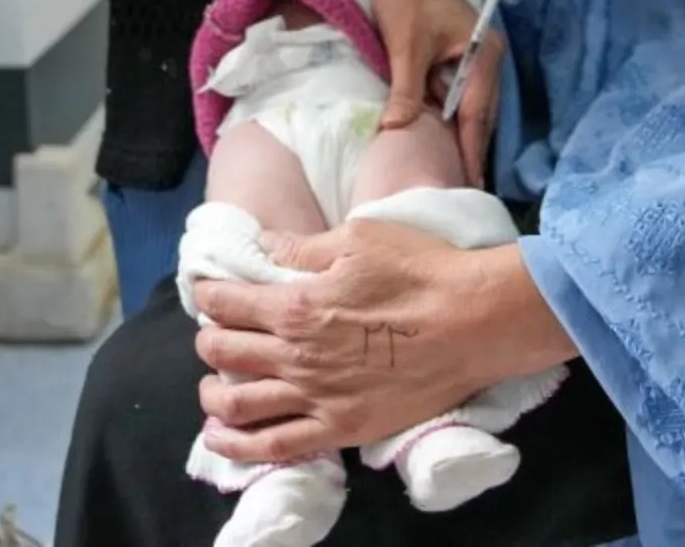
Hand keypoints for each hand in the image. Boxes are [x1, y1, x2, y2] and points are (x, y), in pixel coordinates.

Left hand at [192, 223, 564, 460]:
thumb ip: (304, 247)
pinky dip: (238, 446)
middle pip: (223, 352)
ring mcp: (316, 398)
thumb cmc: (421, 270)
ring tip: (213, 385)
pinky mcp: (341, 429)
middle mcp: (296, 356)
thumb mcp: (359, 237)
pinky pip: (274, 446)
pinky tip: (221, 438)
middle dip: (209, 340)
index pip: (227, 303)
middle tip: (217, 333)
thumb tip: (265, 246)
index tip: (210, 292)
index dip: (211, 295)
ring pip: (236, 404)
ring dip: (211, 393)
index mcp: (297, 305)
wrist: (475, 322)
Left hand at [324, 0, 500, 179]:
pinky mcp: (459, 57)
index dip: (472, 151)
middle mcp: (487, 57)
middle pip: (481, 114)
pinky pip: (458, 96)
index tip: (471, 185)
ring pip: (470, 108)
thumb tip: (396, 129)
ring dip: (460, 137)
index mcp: (483, 52)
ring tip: (454, 175)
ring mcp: (475, 57)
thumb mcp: (404, 45)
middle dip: (471, 150)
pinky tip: (441, 141)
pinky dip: (450, 118)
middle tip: (463, 191)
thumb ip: (405, 89)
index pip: (478, 114)